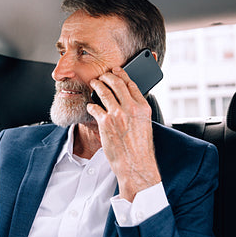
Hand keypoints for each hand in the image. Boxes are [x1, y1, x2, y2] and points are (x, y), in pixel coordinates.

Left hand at [87, 67, 160, 201]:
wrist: (135, 165)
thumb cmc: (140, 149)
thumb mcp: (145, 125)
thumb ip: (137, 111)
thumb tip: (128, 101)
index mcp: (143, 108)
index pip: (131, 84)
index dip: (122, 75)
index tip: (117, 71)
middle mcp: (131, 108)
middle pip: (117, 83)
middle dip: (108, 76)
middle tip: (102, 75)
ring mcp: (117, 114)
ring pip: (104, 91)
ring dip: (97, 85)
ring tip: (93, 83)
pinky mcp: (105, 122)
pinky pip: (94, 107)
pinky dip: (91, 105)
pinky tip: (91, 105)